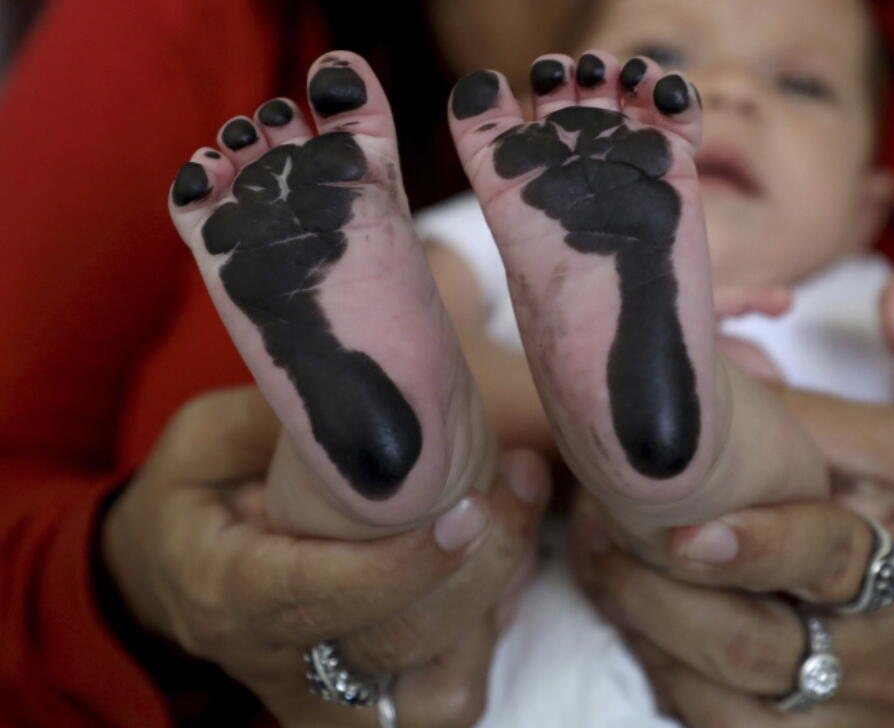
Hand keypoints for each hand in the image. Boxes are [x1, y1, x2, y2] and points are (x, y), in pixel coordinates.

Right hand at [102, 386, 549, 726]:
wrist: (173, 579)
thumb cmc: (193, 496)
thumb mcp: (204, 437)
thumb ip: (278, 420)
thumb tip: (382, 396)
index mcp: (228, 596)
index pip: (318, 598)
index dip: (402, 564)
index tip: (466, 508)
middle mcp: (281, 666)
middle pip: (398, 641)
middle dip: (480, 562)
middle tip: (521, 477)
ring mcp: (331, 702)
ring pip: (443, 685)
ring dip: (497, 593)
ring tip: (520, 503)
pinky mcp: (375, 709)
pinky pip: (455, 690)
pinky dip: (492, 625)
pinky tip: (502, 555)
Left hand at [571, 392, 893, 726]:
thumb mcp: (890, 444)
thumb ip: (803, 425)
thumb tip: (699, 396)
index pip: (830, 564)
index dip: (758, 547)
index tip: (686, 530)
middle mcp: (886, 666)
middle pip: (755, 650)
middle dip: (661, 593)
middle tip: (601, 530)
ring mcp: (848, 720)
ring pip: (720, 700)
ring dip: (644, 630)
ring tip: (599, 561)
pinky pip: (710, 722)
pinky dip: (659, 666)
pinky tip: (630, 610)